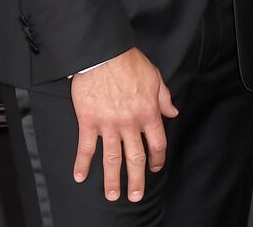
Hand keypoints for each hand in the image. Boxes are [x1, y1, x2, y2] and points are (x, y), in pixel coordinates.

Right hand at [70, 47, 177, 201]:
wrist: (103, 55)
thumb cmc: (130, 64)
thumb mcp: (156, 78)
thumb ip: (164, 99)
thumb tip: (173, 114)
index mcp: (148, 113)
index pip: (157, 143)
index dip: (157, 159)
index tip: (154, 168)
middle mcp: (130, 123)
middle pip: (135, 157)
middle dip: (136, 179)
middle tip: (135, 196)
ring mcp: (108, 125)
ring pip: (111, 158)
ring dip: (111, 179)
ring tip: (112, 195)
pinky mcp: (89, 122)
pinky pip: (86, 147)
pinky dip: (82, 164)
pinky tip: (80, 177)